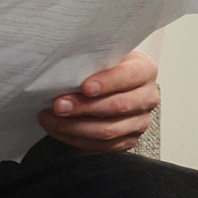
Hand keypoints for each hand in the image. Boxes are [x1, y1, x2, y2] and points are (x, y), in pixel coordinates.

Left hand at [39, 49, 157, 151]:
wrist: (104, 77)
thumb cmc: (99, 62)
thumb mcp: (98, 52)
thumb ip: (88, 56)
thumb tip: (60, 65)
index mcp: (145, 69)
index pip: (129, 76)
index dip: (107, 83)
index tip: (84, 87)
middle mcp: (147, 96)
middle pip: (119, 106)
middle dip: (84, 107)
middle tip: (58, 105)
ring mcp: (140, 120)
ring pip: (109, 130)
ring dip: (75, 126)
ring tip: (50, 118)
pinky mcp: (129, 138)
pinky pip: (103, 145)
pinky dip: (76, 138)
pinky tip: (57, 129)